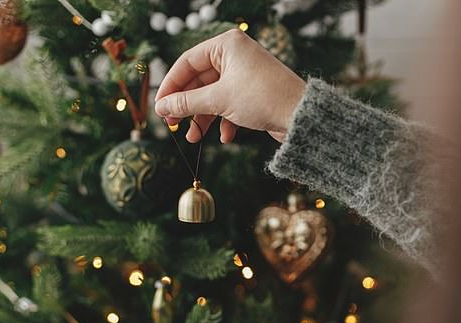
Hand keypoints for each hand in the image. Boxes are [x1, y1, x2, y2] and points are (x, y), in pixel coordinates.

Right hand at [155, 29, 305, 142]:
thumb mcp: (219, 100)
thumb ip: (187, 103)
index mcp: (226, 45)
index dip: (170, 86)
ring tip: (194, 139)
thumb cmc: (263, 98)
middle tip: (173, 125)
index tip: (159, 107)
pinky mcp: (253, 93)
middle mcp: (235, 56)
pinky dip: (224, 121)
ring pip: (213, 96)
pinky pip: (230, 105)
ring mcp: (245, 75)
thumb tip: (161, 108)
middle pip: (199, 81)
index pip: (187, 62)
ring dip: (203, 118)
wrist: (301, 116)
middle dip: (187, 106)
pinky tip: (226, 137)